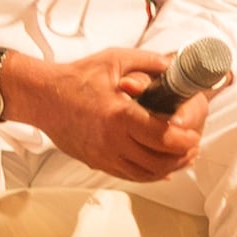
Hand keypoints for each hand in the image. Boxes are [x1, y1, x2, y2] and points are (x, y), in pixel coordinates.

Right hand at [16, 48, 204, 179]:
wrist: (42, 97)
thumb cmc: (76, 77)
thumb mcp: (115, 60)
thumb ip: (149, 62)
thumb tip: (175, 66)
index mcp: (120, 116)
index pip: (163, 137)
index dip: (185, 140)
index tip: (194, 135)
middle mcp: (112, 141)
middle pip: (159, 160)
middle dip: (182, 156)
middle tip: (193, 146)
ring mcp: (103, 155)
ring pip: (145, 174)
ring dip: (169, 168)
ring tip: (182, 156)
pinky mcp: (97, 161)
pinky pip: (129, 175)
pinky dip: (149, 174)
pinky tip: (162, 167)